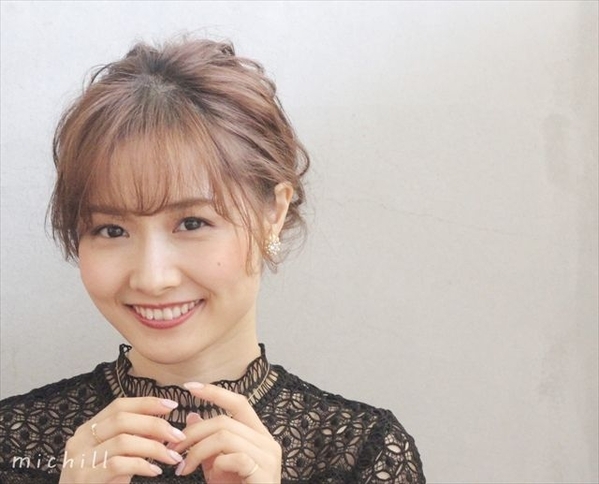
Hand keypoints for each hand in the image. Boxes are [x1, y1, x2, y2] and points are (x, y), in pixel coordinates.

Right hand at [59, 397, 186, 483]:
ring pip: (122, 441)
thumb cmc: (101, 483)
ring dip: (154, 448)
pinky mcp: (83, 479)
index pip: (118, 406)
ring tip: (172, 457)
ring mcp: (78, 460)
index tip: (172, 405)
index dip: (146, 403)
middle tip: (178, 435)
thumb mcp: (117, 457)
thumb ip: (135, 440)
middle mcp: (80, 440)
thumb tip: (165, 428)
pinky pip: (118, 465)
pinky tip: (155, 471)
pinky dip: (141, 465)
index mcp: (88, 429)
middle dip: (155, 424)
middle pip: (121, 420)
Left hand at [170, 383, 281, 482]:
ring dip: (197, 450)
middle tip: (172, 450)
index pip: (239, 402)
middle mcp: (267, 441)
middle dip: (193, 433)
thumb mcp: (216, 467)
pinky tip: (209, 477)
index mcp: (258, 435)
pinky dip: (217, 463)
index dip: (214, 392)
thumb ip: (206, 443)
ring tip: (182, 468)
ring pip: (226, 436)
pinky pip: (235, 456)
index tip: (189, 387)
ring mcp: (269, 457)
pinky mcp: (264, 472)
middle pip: (225, 420)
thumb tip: (190, 416)